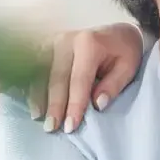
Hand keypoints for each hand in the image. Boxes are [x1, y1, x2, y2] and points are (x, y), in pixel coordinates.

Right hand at [30, 23, 144, 132]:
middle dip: (54, 105)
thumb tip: (98, 104)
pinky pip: (34, 67)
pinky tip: (32, 103)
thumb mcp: (128, 67)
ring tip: (38, 118)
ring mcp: (52, 41)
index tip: (71, 126)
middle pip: (56, 78)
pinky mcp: (44, 45)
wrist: (115, 32)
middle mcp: (66, 40)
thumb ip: (114, 85)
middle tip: (52, 127)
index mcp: (89, 43)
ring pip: (40, 73)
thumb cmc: (123, 52)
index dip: (74, 104)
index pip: (79, 79)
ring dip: (38, 97)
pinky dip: (31, 86)